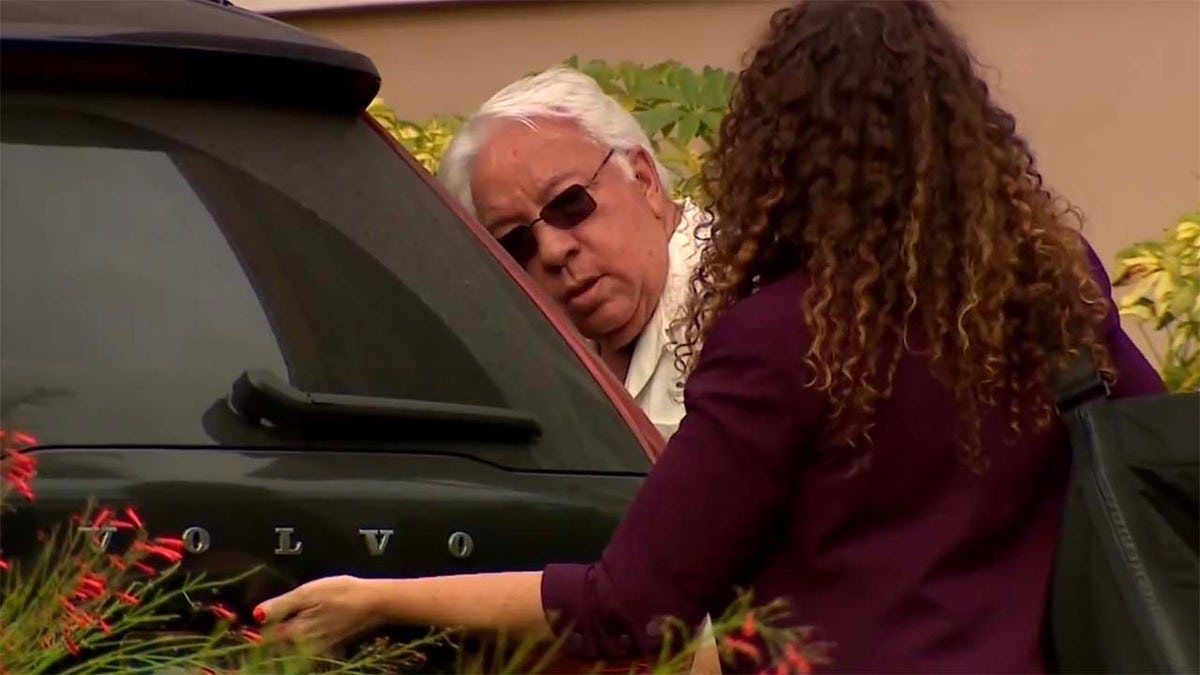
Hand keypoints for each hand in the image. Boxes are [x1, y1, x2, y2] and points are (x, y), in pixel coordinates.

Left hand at [254, 575, 384, 648]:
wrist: (376, 604)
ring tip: (276, 628)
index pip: (265, 638)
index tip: (242, 628)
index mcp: (296, 633)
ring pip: (292, 648)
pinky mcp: (330, 645)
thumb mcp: (309, 592)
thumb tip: (255, 615)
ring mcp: (318, 648)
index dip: (253, 632)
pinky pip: (307, 647)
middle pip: (278, 646)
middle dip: (267, 639)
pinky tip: (302, 628)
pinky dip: (299, 641)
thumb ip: (281, 605)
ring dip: (282, 641)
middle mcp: (304, 646)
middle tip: (255, 629)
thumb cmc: (342, 593)